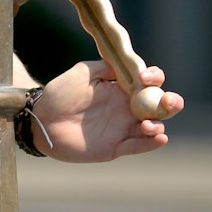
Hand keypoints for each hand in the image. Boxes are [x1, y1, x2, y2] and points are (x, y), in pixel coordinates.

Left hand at [31, 61, 184, 161]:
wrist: (40, 119)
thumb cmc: (60, 93)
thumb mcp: (83, 73)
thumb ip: (106, 67)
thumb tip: (128, 64)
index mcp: (124, 89)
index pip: (150, 82)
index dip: (154, 78)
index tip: (144, 78)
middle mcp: (128, 108)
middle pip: (161, 106)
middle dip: (171, 102)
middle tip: (165, 102)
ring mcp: (123, 128)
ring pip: (154, 127)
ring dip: (158, 124)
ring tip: (147, 124)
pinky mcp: (116, 147)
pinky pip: (139, 146)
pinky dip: (151, 143)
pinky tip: (159, 137)